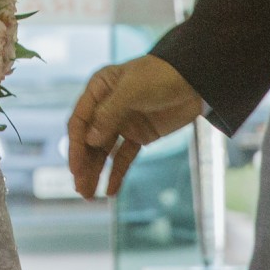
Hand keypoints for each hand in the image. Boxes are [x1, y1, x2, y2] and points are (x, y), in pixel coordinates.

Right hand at [67, 56, 204, 199]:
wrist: (195, 79)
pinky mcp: (140, 134)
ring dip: (96, 172)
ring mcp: (123, 122)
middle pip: (89, 140)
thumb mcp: (132, 90)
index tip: (75, 169)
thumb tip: (89, 140)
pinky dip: (117, 173)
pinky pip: (124, 157)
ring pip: (104, 151)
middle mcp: (107, 106)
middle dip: (84, 164)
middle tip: (81, 188)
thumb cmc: (160, 75)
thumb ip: (109, 114)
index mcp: (99, 89)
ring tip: (88, 195)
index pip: (80, 121)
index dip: (76, 146)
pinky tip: (110, 191)